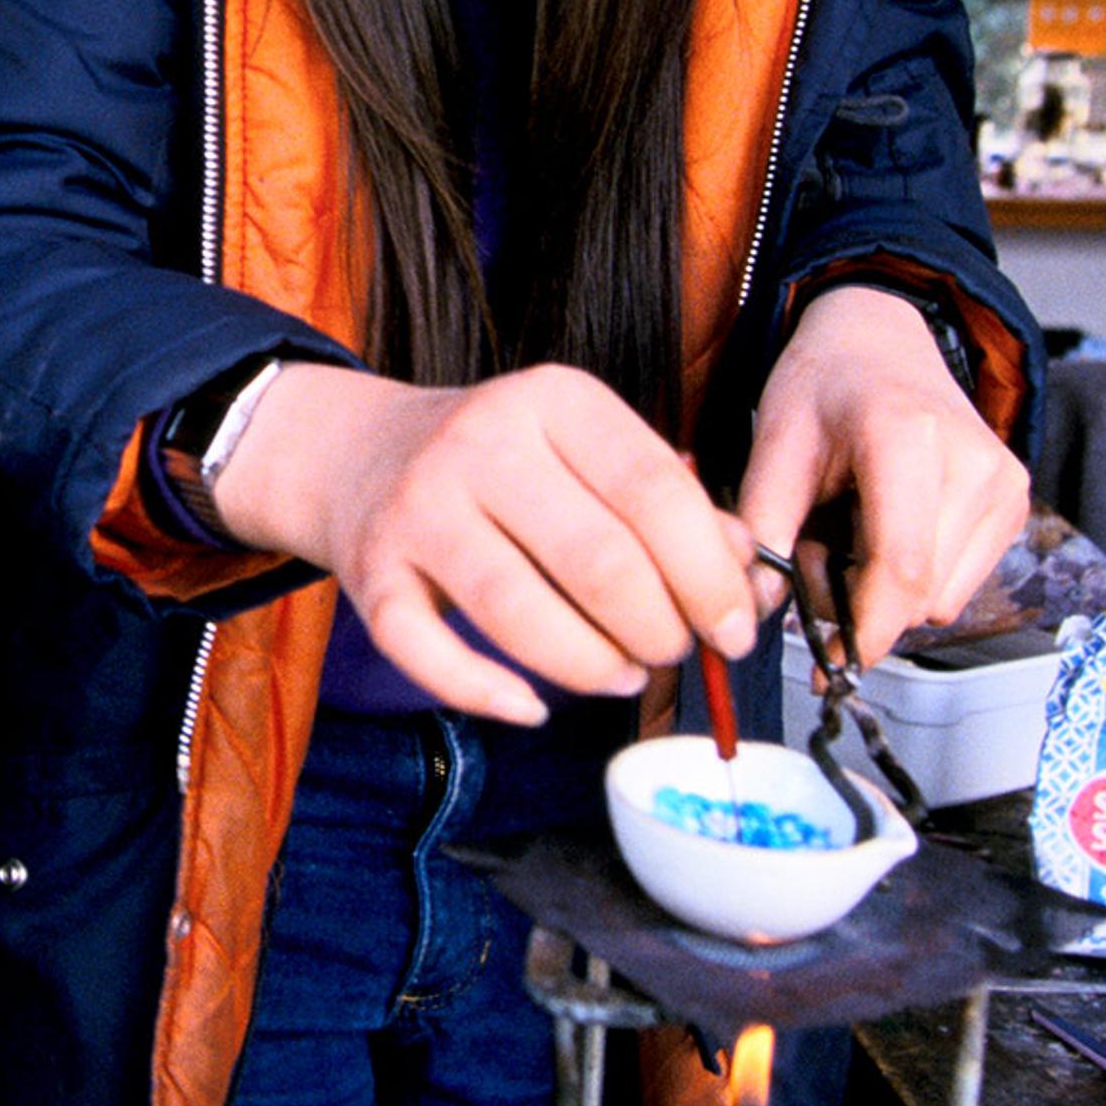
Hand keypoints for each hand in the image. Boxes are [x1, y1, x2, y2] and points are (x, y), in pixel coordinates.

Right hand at [206, 362, 757, 725]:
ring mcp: (418, 508)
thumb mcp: (586, 448)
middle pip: (598, 561)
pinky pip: (428, 654)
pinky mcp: (370, 573)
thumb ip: (671, 505)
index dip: (710, 574)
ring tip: (620, 674)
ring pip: (519, 614)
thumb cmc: (502, 461)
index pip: (654, 491)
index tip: (737, 628)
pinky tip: (531, 706)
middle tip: (673, 652)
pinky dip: (487, 693)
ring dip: (590, 668)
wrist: (359, 450)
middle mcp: (480, 443)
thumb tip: (747, 582)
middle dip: (658, 630)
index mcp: (552, 399)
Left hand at [737, 284, 1027, 667]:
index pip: (901, 566)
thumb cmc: (827, 384)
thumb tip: (754, 607)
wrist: (883, 339)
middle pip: (920, 595)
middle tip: (814, 553)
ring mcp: (1004, 484)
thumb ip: (762, 526)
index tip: (829, 664)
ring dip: (888, 594)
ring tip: (852, 533)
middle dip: (860, 603)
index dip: (866, 629)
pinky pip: (961, 585)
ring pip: (943, 601)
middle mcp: (973, 461)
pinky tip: (889, 530)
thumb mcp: (775, 442)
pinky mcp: (1015, 505)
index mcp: (907, 436)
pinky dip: (918, 579)